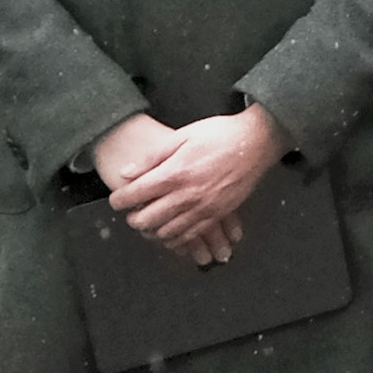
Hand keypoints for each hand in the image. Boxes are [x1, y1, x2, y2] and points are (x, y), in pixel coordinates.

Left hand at [93, 101, 276, 267]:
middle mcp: (187, 195)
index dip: (120, 200)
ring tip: (149, 222)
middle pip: (148, 219)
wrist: (257, 141)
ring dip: (153, 231)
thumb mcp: (182, 135)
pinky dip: (175, 238)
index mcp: (175, 172)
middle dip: (133, 219)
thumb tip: (127, 173)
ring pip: (167, 232)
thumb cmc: (220, 134)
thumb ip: (152, 157)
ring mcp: (204, 207)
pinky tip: (170, 231)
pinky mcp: (218, 214)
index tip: (116, 200)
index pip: (136, 195)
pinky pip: (191, 236)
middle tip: (131, 213)